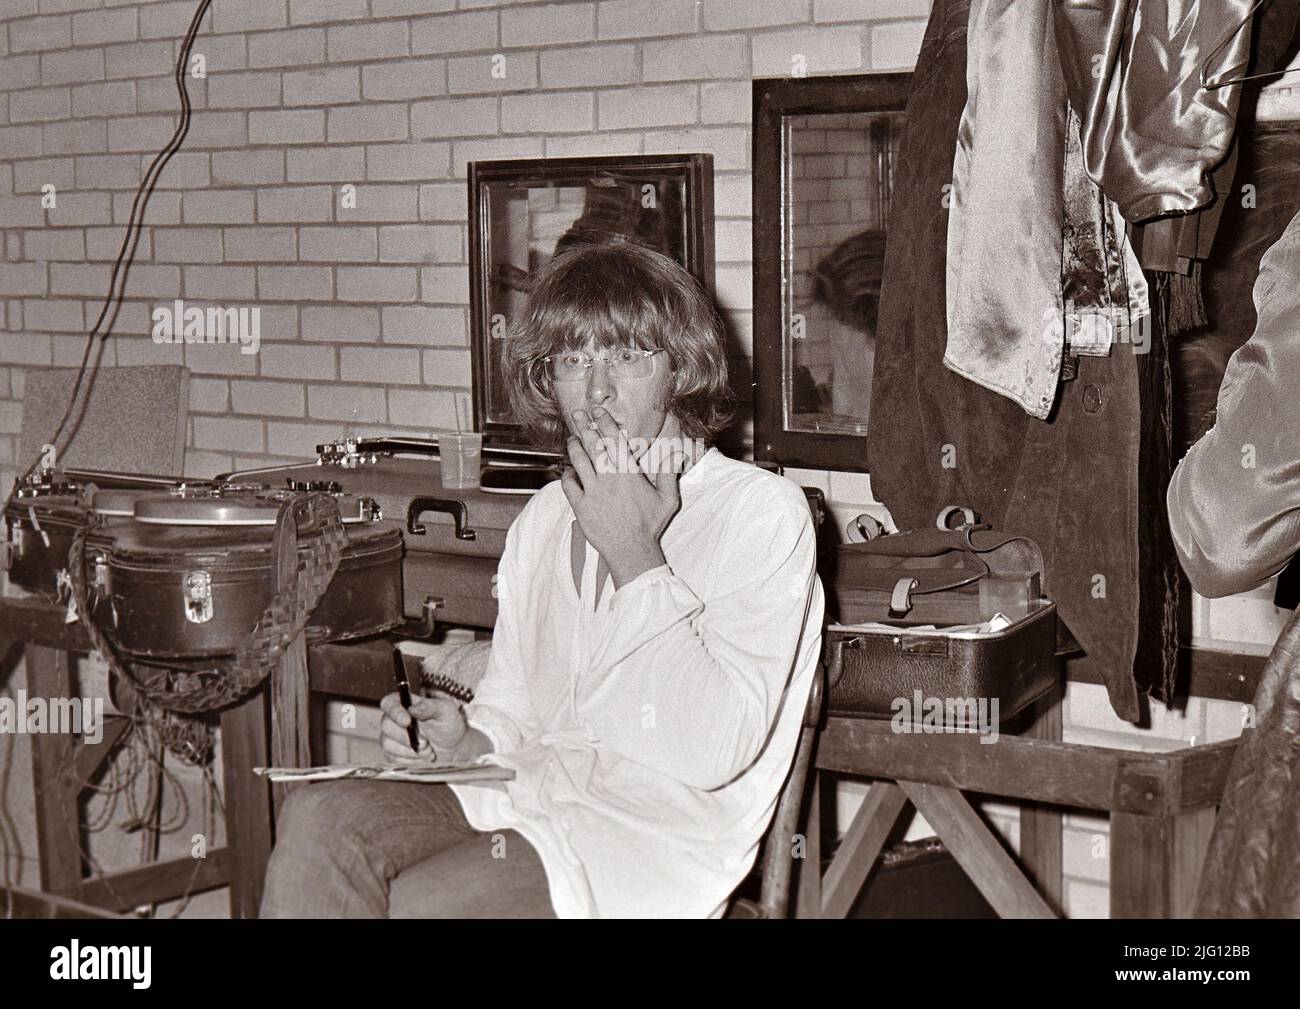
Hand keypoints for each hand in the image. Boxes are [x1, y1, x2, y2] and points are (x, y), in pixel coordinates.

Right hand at [379, 691, 467, 763]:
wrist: (454, 747)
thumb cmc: (449, 724)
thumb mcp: (446, 710)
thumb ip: (430, 706)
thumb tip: (413, 709)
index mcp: (405, 704)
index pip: (388, 703)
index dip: (394, 712)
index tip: (407, 722)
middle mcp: (394, 719)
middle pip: (386, 725)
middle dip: (406, 737)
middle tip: (426, 742)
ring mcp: (391, 737)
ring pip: (388, 744)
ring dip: (410, 750)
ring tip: (428, 750)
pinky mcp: (392, 754)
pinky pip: (393, 758)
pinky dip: (409, 760)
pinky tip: (422, 757)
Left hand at [561, 407, 683, 587]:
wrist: (631, 551)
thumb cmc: (650, 526)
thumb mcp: (667, 499)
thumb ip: (670, 474)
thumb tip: (676, 454)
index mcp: (629, 473)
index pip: (614, 441)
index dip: (604, 423)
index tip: (597, 412)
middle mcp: (609, 478)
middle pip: (593, 445)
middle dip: (584, 427)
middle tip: (577, 414)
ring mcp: (593, 492)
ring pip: (579, 461)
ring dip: (574, 447)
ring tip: (572, 439)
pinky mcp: (581, 506)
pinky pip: (568, 484)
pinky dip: (567, 474)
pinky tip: (569, 470)